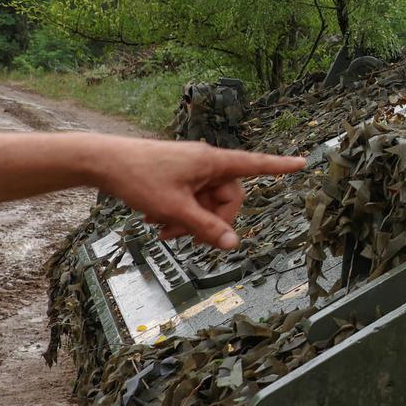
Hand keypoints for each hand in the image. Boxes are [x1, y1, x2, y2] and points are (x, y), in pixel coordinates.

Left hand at [95, 137, 306, 249]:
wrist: (102, 162)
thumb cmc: (138, 177)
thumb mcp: (174, 209)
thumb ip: (206, 228)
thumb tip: (234, 244)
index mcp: (212, 161)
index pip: (255, 164)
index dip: (280, 166)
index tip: (302, 162)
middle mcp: (206, 162)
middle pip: (228, 197)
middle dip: (210, 221)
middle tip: (183, 238)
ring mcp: (192, 169)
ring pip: (206, 202)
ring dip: (190, 222)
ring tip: (163, 231)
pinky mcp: (178, 175)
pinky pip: (191, 199)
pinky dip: (180, 214)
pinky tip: (157, 221)